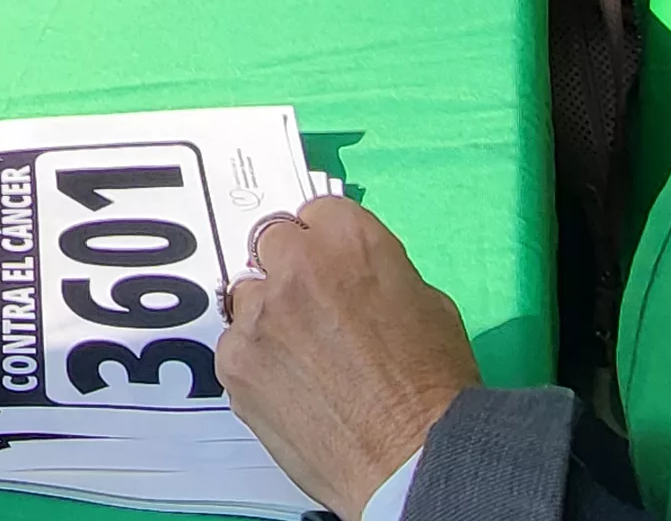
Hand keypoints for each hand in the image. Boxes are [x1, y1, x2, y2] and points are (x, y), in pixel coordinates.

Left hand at [217, 198, 480, 517]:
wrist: (412, 457)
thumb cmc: (435, 385)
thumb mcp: (427, 302)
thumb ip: (378, 272)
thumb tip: (353, 277)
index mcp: (350, 239)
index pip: (314, 212)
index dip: (324, 242)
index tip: (330, 266)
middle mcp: (297, 265)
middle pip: (271, 244)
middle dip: (290, 269)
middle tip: (312, 309)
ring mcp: (260, 313)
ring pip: (248, 296)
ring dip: (268, 315)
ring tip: (301, 356)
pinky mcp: (235, 361)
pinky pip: (235, 346)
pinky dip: (255, 362)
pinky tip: (288, 388)